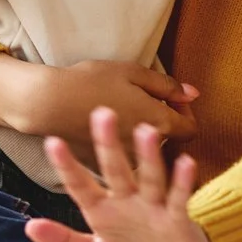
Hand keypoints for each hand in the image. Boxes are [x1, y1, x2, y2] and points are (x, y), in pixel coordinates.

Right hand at [0, 55, 198, 164]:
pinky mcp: (104, 168)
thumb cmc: (92, 81)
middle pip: (169, 143)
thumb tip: (192, 93)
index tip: (170, 98)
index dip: (185, 112)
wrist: (48, 103)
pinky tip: (110, 132)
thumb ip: (167, 85)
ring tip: (128, 117)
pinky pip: (122, 165)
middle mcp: (147, 150)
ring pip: (146, 157)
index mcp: (159, 124)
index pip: (190, 129)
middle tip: (147, 103)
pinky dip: (122, 151)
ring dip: (144, 140)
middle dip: (164, 124)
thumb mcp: (134, 73)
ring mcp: (124, 163)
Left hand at [24, 108, 214, 241]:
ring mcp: (152, 206)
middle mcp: (126, 200)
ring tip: (146, 131)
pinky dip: (183, 181)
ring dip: (148, 156)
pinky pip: (179, 198)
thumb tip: (30, 227)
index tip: (52, 142)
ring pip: (149, 177)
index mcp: (101, 209)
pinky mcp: (176, 218)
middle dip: (109, 144)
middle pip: (116, 169)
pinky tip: (185, 162)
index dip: (67, 165)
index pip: (80, 184)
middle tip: (102, 113)